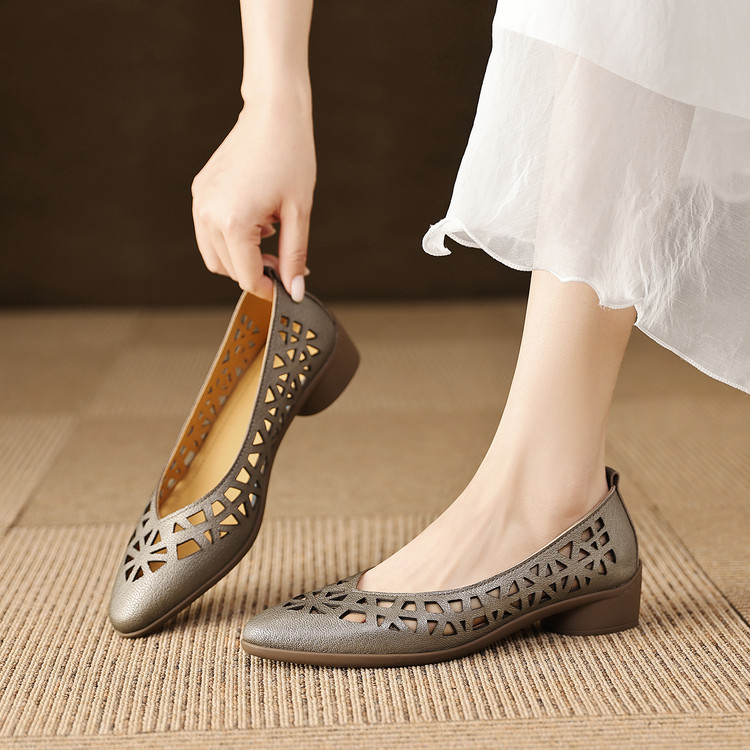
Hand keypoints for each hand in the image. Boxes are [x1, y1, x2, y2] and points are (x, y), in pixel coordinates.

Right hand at [191, 96, 314, 300]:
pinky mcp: (200, 191)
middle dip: (254, 271)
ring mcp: (200, 201)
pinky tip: (256, 218)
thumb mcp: (299, 214)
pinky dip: (229, 237)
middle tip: (283, 260)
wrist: (273, 114)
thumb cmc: (291, 157)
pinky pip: (208, 231)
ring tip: (269, 234)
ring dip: (239, 256)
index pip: (245, 275)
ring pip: (213, 254)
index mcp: (233, 222)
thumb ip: (294, 256)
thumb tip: (294, 291)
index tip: (285, 287)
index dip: (267, 287)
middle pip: (227, 269)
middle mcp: (208, 214)